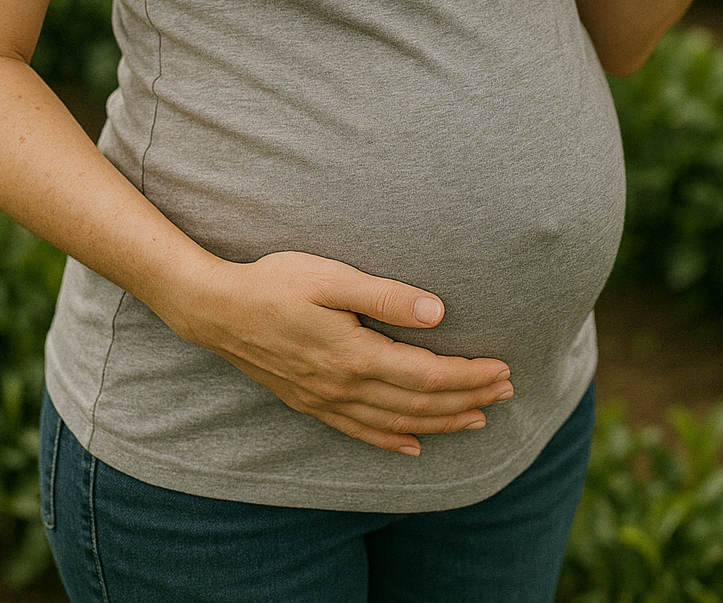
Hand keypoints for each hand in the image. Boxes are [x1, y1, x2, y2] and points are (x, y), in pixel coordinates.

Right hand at [179, 250, 512, 456]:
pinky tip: (412, 445)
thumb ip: (385, 297)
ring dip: (441, 423)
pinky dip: (391, 441)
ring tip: (477, 418)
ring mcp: (326, 401)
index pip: (428, 375)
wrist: (217, 311)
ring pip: (396, 424)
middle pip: (419, 404)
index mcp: (355, 355)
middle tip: (506, 391)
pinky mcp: (310, 403)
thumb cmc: (275, 283)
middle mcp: (344, 387)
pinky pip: (360, 433)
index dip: (469, 376)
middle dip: (467, 400)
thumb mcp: (331, 277)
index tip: (502, 369)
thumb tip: (438, 312)